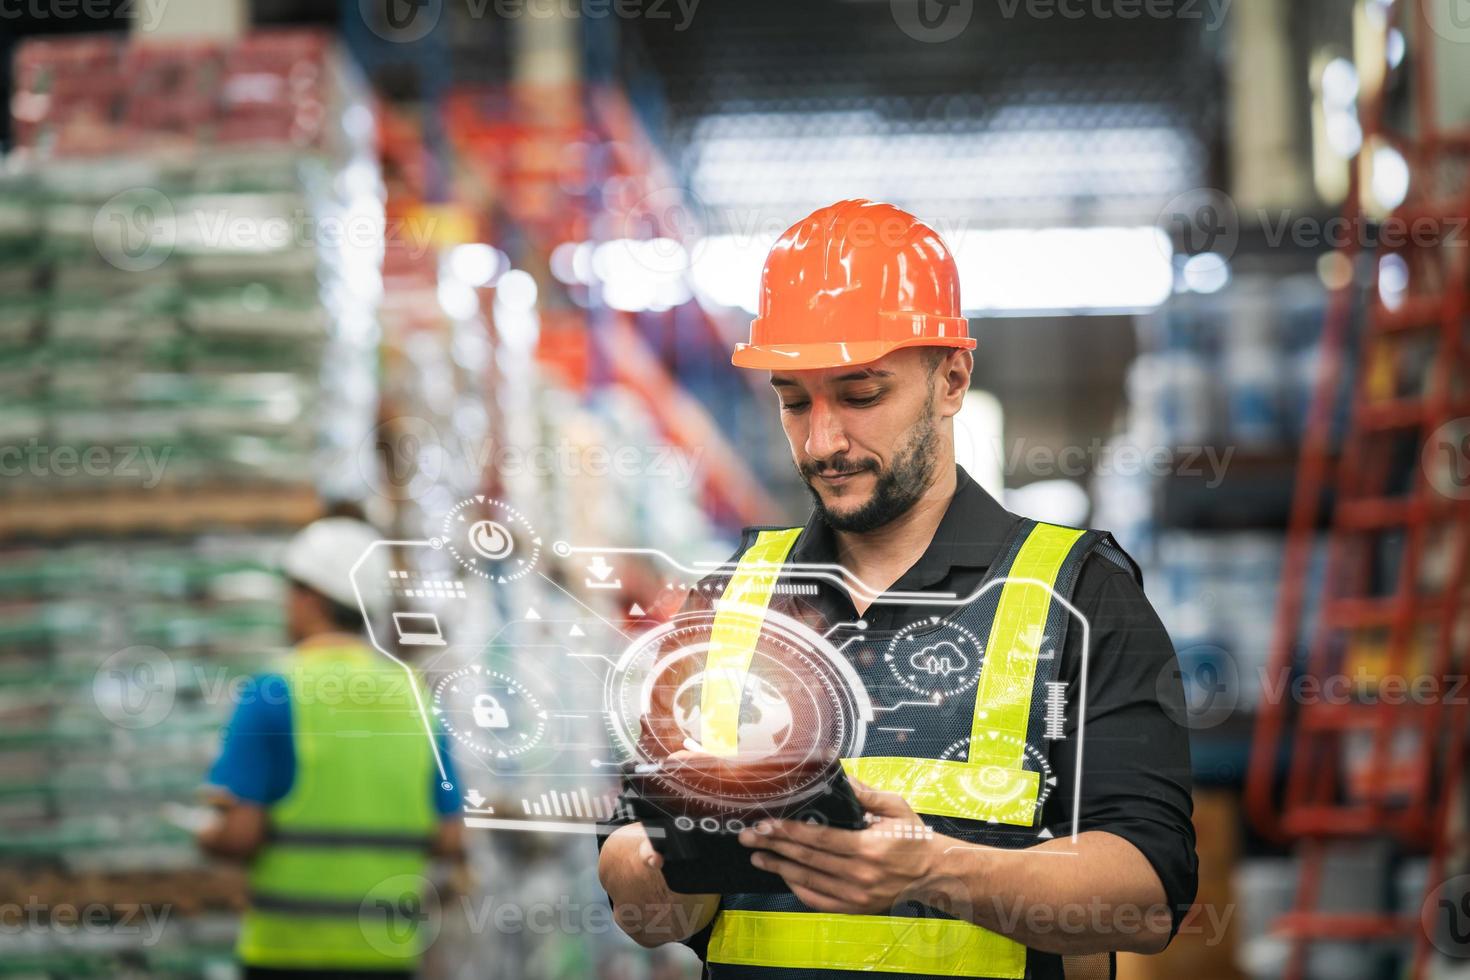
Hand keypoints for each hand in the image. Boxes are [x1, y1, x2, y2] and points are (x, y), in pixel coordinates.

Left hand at [737, 780, 937, 913]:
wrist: (933, 873)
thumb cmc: (913, 837)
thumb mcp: (895, 807)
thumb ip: (867, 794)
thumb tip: (840, 777)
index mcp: (868, 848)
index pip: (819, 839)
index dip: (789, 832)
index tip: (766, 824)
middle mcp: (860, 875)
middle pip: (808, 859)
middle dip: (774, 847)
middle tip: (749, 838)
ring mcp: (857, 895)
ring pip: (809, 881)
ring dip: (780, 868)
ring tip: (757, 857)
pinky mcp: (856, 908)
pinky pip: (819, 901)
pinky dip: (799, 889)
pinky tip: (784, 876)